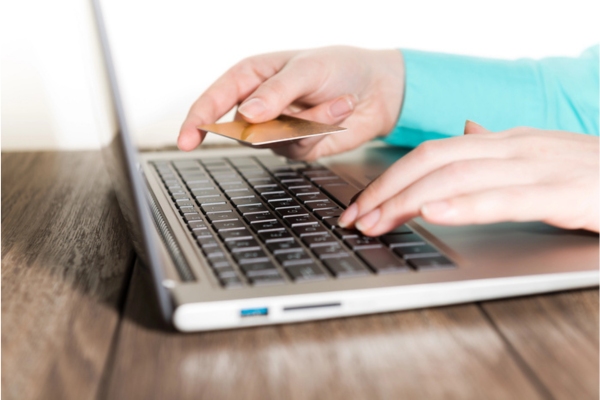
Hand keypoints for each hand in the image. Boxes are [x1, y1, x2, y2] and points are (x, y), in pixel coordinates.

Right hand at [179, 46, 404, 160]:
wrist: (377, 89)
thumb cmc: (340, 67)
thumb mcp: (308, 69)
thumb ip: (277, 92)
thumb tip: (247, 114)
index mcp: (252, 76)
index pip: (215, 100)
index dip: (198, 120)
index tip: (187, 140)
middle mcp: (259, 104)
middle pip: (245, 129)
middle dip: (277, 122)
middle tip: (309, 105)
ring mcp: (277, 128)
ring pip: (274, 141)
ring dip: (310, 124)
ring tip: (338, 102)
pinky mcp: (297, 145)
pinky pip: (298, 149)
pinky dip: (321, 132)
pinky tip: (339, 112)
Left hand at [338, 121, 599, 233]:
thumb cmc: (594, 174)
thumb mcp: (540, 156)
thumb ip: (499, 149)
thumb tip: (466, 130)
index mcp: (506, 141)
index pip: (432, 154)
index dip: (390, 177)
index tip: (361, 204)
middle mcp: (516, 147)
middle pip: (434, 162)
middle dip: (387, 190)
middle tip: (356, 218)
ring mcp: (540, 166)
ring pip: (459, 176)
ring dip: (410, 200)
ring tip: (377, 221)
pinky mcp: (567, 192)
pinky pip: (506, 197)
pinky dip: (466, 205)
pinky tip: (435, 214)